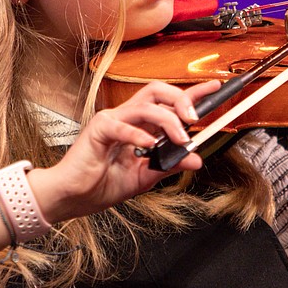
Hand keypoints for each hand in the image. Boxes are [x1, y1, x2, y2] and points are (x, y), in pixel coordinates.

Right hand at [31, 80, 219, 221]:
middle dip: (181, 99)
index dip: (192, 94)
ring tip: (179, 139)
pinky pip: (122, 126)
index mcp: (139, 126)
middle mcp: (126, 117)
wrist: (72, 198)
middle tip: (195, 118)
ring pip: (146, 105)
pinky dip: (138, 135)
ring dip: (168, 121)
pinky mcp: (98, 130)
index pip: (168, 102)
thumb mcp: (145, 177)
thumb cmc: (101, 184)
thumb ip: (169, 166)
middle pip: (157, 91)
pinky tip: (147, 146)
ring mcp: (112, 120)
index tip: (214, 89)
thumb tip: (196, 159)